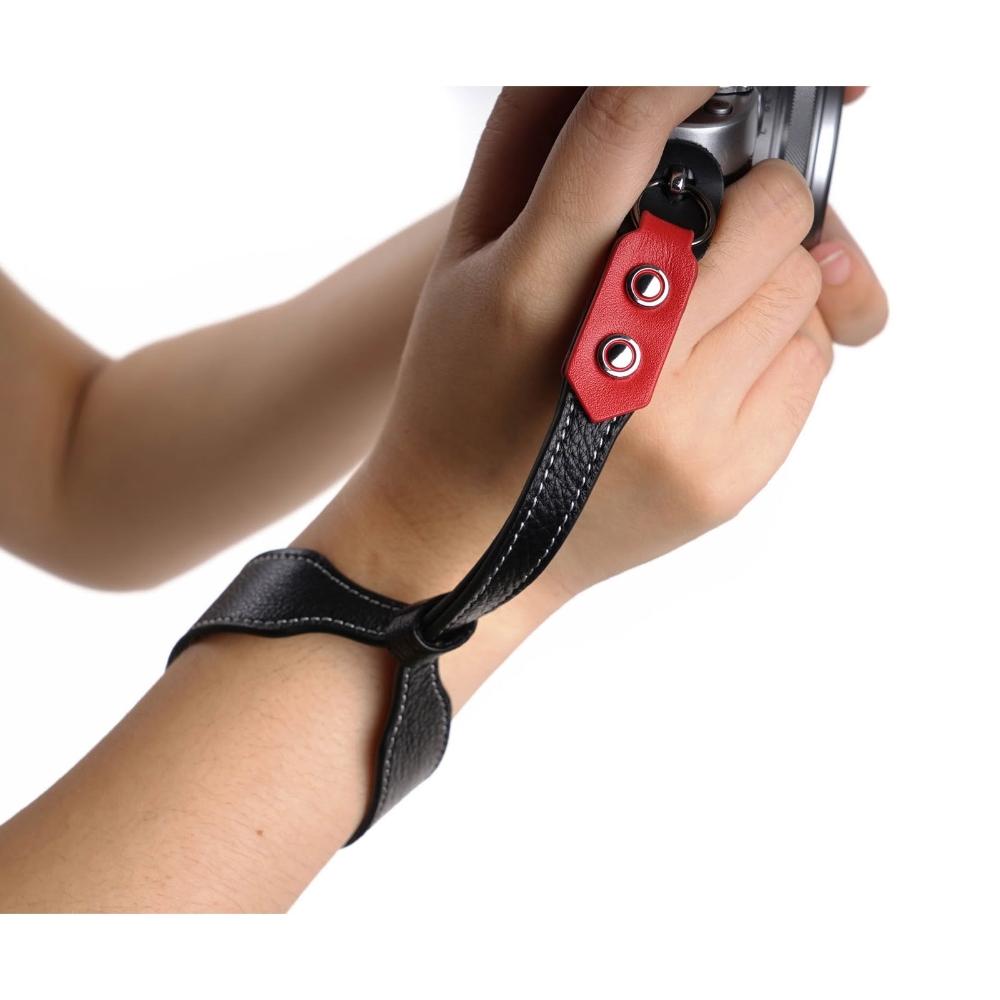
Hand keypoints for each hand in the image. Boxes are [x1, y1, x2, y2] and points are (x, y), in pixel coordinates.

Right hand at [301, 86, 887, 625]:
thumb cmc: (459, 400)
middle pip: (770, 213)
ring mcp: (685, 434)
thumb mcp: (459, 269)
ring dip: (765, 280)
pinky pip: (811, 365)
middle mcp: (623, 368)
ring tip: (697, 314)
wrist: (469, 546)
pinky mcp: (729, 482)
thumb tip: (614, 67)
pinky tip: (705, 371)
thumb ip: (526, 152)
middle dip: (754, 202)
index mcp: (533, 294)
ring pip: (804, 288)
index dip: (680, 73)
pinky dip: (773, 347)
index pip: (624, 133)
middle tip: (713, 229)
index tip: (711, 63)